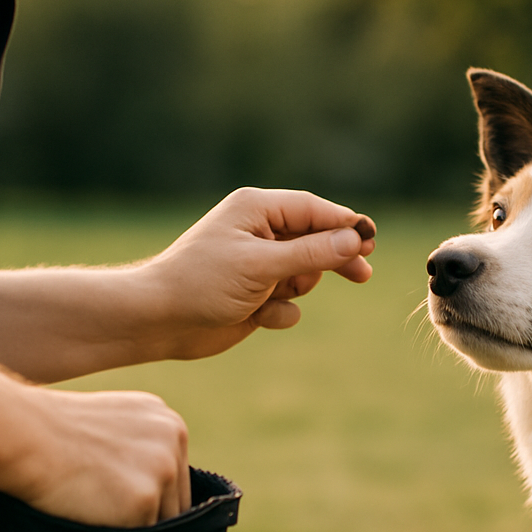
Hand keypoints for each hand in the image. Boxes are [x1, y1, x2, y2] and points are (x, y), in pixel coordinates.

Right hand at [13, 385, 191, 526]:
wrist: (23, 435)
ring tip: (98, 511)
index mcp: (168, 421)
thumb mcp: (114, 422)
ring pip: (164, 520)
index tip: (122, 499)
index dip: (153, 494)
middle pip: (177, 498)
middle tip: (109, 511)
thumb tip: (158, 480)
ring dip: (136, 525)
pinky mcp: (146, 499)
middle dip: (150, 512)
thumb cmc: (54, 432)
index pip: (176, 474)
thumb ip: (141, 445)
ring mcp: (164, 469)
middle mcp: (174, 440)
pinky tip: (93, 515)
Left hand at [139, 187, 375, 358]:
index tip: (371, 241)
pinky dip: (279, 312)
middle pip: (316, 240)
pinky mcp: (256, 295)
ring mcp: (259, 264)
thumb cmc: (202, 283)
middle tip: (364, 274)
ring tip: (273, 296)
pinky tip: (256, 316)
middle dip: (335, 259)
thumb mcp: (261, 265)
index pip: (313, 210)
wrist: (160, 321)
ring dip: (296, 290)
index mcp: (256, 210)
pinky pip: (289, 303)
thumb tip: (354, 240)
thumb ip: (311, 253)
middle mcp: (259, 232)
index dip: (344, 224)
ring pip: (305, 275)